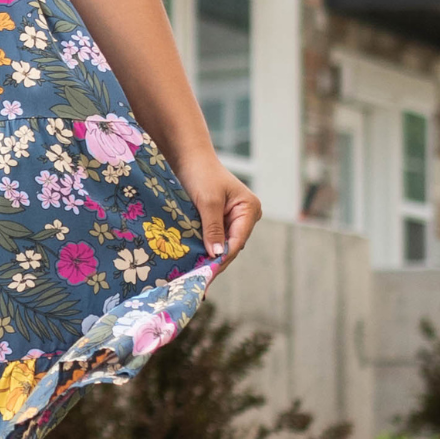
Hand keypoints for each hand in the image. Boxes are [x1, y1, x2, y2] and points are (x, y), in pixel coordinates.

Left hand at [176, 153, 261, 271]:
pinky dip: (205, 247)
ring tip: (195, 276)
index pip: (237, 241)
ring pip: (222, 244)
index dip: (222, 259)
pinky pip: (215, 237)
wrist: (189, 157)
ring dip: (209, 257)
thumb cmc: (201, 174)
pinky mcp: (221, 219)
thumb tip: (217, 254)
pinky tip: (194, 261)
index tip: (207, 275)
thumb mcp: (208, 201)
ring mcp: (234, 218)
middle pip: (231, 245)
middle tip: (199, 281)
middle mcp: (246, 215)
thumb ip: (213, 228)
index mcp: (250, 209)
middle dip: (216, 261)